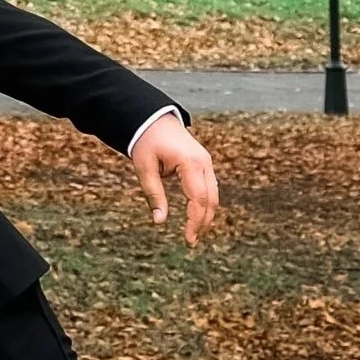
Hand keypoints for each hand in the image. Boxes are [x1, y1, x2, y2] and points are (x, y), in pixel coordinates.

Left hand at [128, 116, 219, 245]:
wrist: (153, 118)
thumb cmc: (146, 141)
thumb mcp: (144, 168)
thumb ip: (154, 194)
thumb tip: (160, 221)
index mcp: (190, 162)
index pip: (198, 198)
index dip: (195, 221)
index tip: (188, 238)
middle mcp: (203, 162)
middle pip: (211, 199)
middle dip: (203, 222)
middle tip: (191, 240)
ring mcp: (206, 162)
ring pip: (214, 195)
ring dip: (206, 214)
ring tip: (194, 233)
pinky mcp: (204, 163)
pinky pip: (210, 187)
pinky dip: (206, 203)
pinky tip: (197, 217)